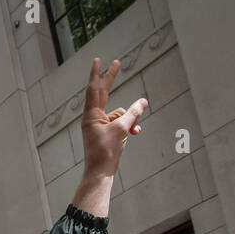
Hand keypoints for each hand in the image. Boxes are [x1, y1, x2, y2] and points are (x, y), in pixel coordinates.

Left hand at [72, 58, 147, 214]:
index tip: (98, 60)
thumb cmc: (106, 152)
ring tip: (133, 131)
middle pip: (104, 94)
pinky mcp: (108, 133)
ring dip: (130, 120)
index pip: (94, 89)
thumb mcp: (121, 129)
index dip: (97, 74)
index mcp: (91, 115)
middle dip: (112, 80)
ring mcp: (101, 125)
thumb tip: (143, 101)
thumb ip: (133, 113)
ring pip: (120, 114)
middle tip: (117, 62)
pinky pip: (122, 124)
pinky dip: (129, 127)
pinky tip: (135, 134)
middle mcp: (94, 118)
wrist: (101, 173)